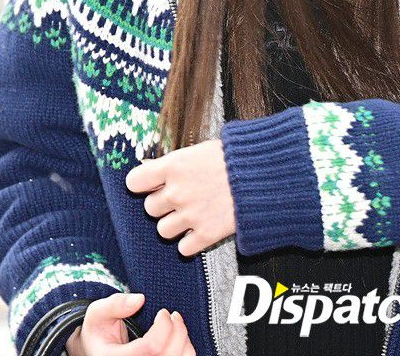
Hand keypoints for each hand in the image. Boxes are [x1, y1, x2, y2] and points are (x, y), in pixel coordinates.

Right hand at [65, 292, 194, 354]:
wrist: (97, 349)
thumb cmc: (99, 330)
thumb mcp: (98, 313)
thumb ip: (115, 304)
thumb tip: (140, 299)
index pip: (151, 347)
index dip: (163, 326)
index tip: (163, 312)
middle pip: (168, 355)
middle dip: (177, 330)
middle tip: (173, 315)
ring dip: (183, 339)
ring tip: (176, 323)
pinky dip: (186, 349)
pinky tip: (177, 337)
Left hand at [125, 139, 235, 255]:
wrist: (264, 175)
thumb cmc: (234, 157)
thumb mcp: (199, 150)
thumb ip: (173, 163)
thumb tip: (147, 168)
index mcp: (173, 166)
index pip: (135, 182)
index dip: (142, 184)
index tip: (152, 184)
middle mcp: (177, 192)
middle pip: (150, 208)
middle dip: (164, 204)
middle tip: (184, 196)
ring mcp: (190, 215)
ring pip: (163, 230)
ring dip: (176, 224)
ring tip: (195, 212)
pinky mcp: (206, 235)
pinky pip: (183, 248)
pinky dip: (191, 241)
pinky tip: (203, 227)